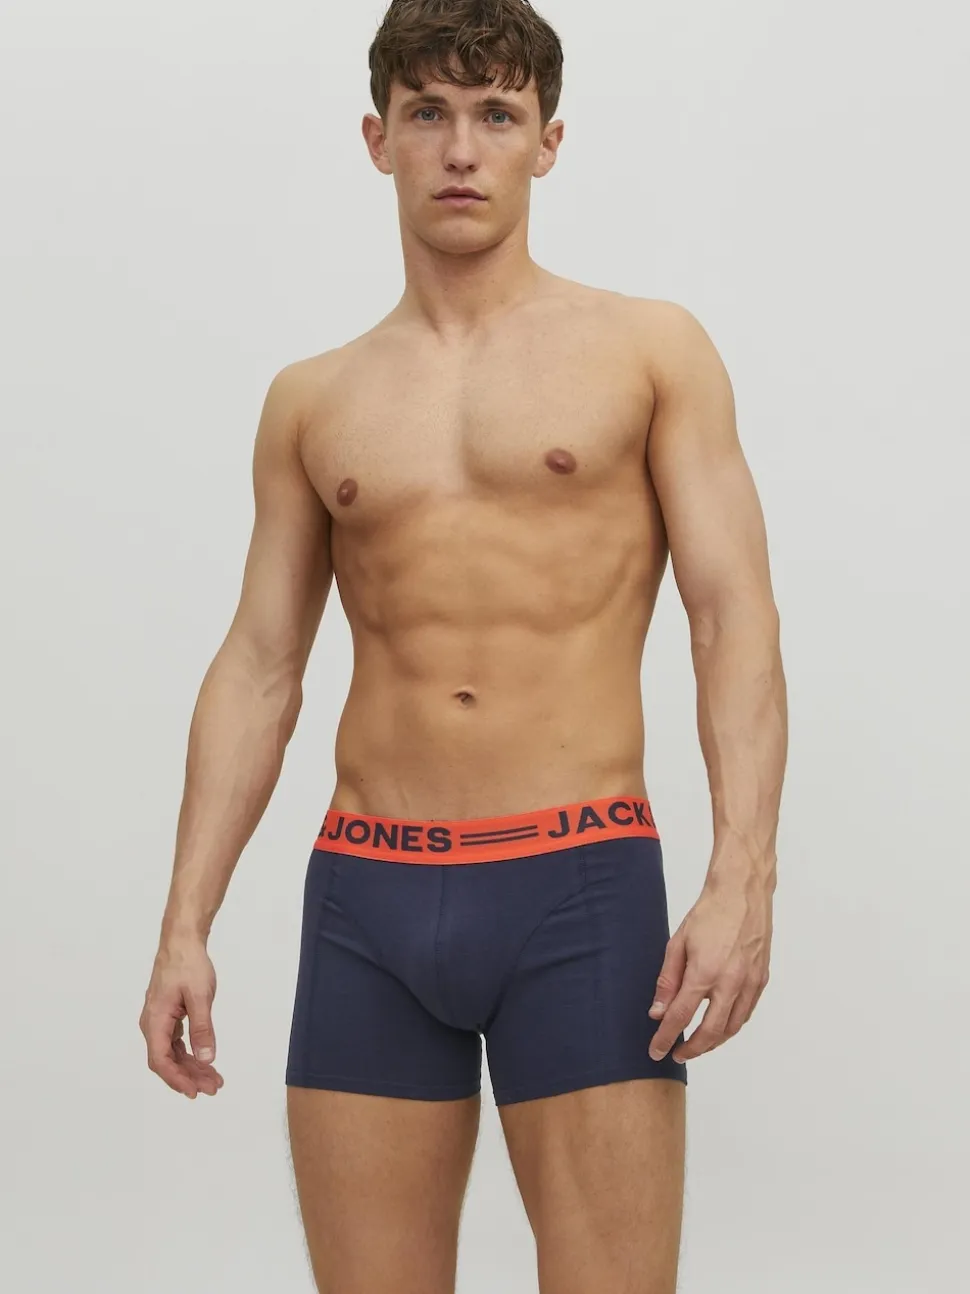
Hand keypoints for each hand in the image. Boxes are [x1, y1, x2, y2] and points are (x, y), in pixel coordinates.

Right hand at [139, 939, 223, 1097]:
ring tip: (214, 1079)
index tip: (194, 1091)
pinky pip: (175, 1042)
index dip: (177, 1079)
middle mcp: (152, 1023)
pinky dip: (189, 1053)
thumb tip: (207, 1058)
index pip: (160, 1060)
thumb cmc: (189, 964)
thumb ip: (202, 1028)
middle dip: (189, 1076)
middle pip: (167, 1060)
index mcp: (155, 1020)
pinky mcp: (167, 1015)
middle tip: (214, 1087)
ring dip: (191, 1067)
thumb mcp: (201, 996)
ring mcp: (158, 1020)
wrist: (182, 941)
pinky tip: (204, 1060)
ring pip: (172, 1053)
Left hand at [648, 871, 772, 1062]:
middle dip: (692, 1048)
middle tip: (677, 1054)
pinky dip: (731, 1025)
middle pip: (711, 1031)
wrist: (742, 893)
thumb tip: (658, 1011)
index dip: (666, 1037)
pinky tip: (719, 1025)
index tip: (656, 1051)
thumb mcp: (678, 943)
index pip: (681, 1017)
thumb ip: (668, 980)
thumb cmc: (709, 913)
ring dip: (713, 1041)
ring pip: (732, 1027)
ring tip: (696, 1044)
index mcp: (705, 972)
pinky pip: (746, 1012)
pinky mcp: (762, 979)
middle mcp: (731, 983)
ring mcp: (750, 983)